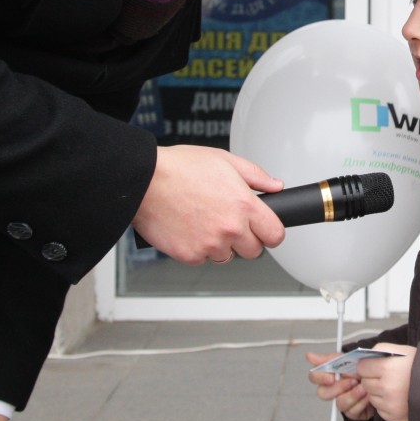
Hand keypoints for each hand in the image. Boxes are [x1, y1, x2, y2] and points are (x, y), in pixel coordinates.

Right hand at [132, 145, 285, 263]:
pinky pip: (203, 259)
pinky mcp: (189, 256)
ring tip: (204, 221)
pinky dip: (198, 248)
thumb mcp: (225, 160)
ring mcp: (210, 245)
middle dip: (246, 239)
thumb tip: (275, 186)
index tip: (264, 229)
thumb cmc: (180, 168)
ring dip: (221, 245)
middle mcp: (230, 228)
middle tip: (230, 222)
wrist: (144, 180)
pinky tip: (189, 228)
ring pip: (227, 256)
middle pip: (254, 251)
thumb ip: (256, 176)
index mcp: (244, 205)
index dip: (271, 232)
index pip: (275, 234)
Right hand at [306, 352, 375, 420]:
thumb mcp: (348, 360)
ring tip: (363, 387)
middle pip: (323, 393)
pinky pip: (351, 411)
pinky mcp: (352, 412)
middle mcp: (333, 389)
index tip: (332, 377)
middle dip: (338, 387)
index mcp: (329, 375)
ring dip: (353, 394)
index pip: (314, 376)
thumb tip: (309, 356)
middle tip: (352, 381)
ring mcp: (342, 401)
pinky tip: (368, 396)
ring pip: (339, 403)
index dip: (320, 378)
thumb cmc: (362, 370)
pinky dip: (361, 402)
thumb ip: (329, 358)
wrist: (381, 381)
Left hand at [356, 343, 415, 420]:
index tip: (373, 366)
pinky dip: (385, 404)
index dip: (367, 365)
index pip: (362, 367)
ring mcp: (390, 404)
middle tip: (386, 376)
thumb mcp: (402, 350)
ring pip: (371, 397)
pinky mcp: (394, 416)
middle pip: (365, 383)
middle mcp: (387, 388)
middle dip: (372, 379)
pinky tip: (397, 398)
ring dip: (378, 392)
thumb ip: (380, 350)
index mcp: (388, 368)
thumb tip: (363, 357)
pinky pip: (380, 410)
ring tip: (394, 387)